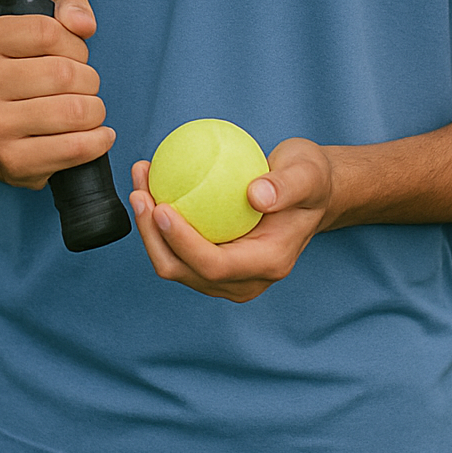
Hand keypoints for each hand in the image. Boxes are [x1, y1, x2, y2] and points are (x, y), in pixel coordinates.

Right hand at [0, 0, 114, 188]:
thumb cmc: (22, 70)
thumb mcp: (40, 24)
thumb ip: (70, 7)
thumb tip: (84, 23)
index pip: (49, 32)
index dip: (74, 43)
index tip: (73, 54)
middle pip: (64, 74)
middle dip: (88, 78)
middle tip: (81, 85)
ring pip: (74, 111)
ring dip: (94, 109)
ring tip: (86, 109)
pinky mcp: (13, 161)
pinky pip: (74, 148)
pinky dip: (97, 141)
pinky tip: (95, 134)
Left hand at [129, 138, 332, 300]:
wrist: (311, 192)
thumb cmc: (310, 178)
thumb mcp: (307, 172)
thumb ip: (286, 185)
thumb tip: (255, 196)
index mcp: (269, 262)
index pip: (215, 265)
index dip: (183, 243)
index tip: (161, 206)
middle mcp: (245, 279)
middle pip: (185, 271)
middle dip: (153, 236)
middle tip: (140, 190)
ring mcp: (227, 275)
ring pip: (174, 264)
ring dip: (149, 227)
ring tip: (141, 180)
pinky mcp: (214, 262)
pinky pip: (177, 249)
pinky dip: (159, 222)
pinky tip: (150, 185)